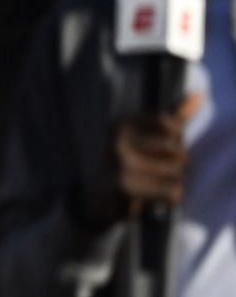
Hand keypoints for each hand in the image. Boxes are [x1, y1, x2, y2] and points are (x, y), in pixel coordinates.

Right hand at [93, 91, 202, 224]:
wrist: (98, 201)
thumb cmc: (130, 165)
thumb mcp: (148, 136)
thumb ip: (174, 117)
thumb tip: (199, 95)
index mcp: (123, 123)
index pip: (171, 126)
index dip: (175, 141)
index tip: (158, 151)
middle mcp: (118, 139)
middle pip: (177, 149)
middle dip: (176, 164)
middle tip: (155, 172)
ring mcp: (120, 162)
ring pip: (176, 171)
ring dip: (173, 182)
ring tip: (154, 185)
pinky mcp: (125, 186)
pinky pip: (172, 190)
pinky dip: (172, 197)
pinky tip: (159, 198)